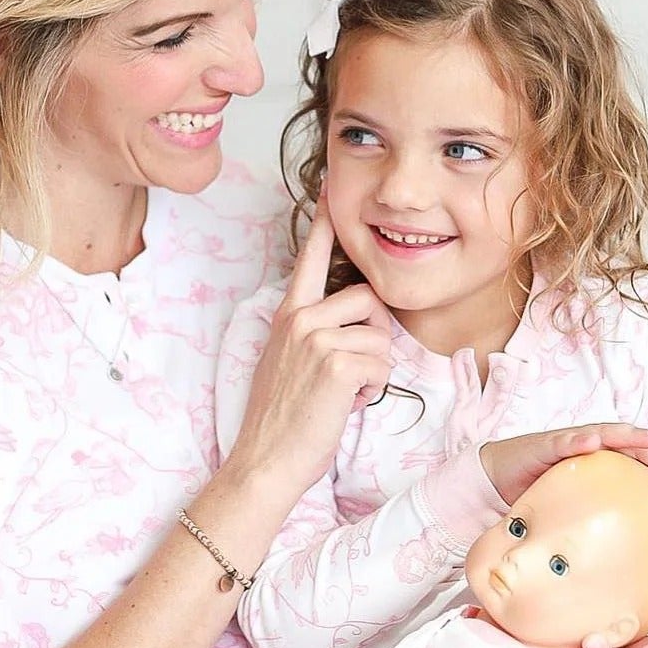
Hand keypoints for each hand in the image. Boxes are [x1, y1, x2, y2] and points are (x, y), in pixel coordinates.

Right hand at [227, 200, 393, 498]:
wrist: (264, 461)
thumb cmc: (281, 420)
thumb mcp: (288, 362)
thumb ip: (312, 334)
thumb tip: (348, 324)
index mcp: (288, 314)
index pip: (309, 257)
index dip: (324, 223)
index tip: (331, 187)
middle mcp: (300, 318)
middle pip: (370, 300)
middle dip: (373, 338)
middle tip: (347, 374)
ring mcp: (317, 338)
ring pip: (381, 336)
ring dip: (373, 370)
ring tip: (342, 392)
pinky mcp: (337, 363)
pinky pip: (382, 365)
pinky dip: (372, 391)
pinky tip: (344, 405)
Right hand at [479, 423, 647, 505]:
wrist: (498, 478)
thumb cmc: (540, 493)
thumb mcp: (577, 508)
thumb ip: (599, 519)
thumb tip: (627, 553)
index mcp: (604, 463)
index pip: (642, 461)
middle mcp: (593, 447)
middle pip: (635, 446)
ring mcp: (572, 443)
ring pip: (609, 436)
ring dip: (633, 437)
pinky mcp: (547, 445)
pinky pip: (567, 442)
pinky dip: (582, 440)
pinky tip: (595, 442)